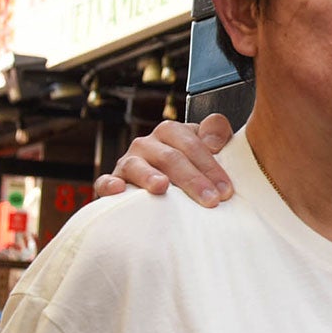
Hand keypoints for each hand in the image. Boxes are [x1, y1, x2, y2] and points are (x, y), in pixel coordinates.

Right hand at [94, 113, 235, 206]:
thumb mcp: (209, 147)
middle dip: (192, 179)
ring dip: (150, 176)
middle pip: (170, 157)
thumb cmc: (192, 167)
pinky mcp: (113, 181)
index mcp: (171, 132)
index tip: (226, 190)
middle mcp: (148, 143)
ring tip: (162, 187)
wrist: (165, 187)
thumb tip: (213, 141)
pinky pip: (105, 181)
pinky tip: (118, 190)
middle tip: (211, 200)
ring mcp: (128, 161)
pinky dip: (109, 184)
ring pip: (137, 165)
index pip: (192, 144)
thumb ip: (217, 133)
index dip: (211, 166)